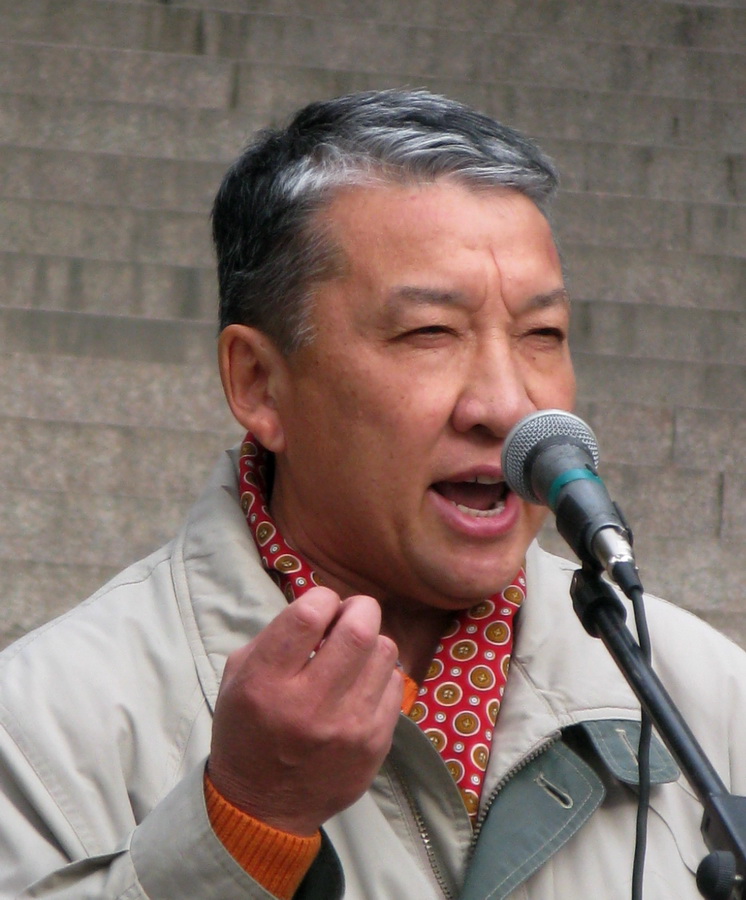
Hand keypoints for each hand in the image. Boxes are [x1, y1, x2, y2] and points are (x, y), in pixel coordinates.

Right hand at [207, 586, 402, 835]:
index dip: (321, 598)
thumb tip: (325, 607)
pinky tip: (359, 686)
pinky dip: (379, 675)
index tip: (320, 608)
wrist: (263, 808)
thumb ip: (277, 635)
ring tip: (352, 656)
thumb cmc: (248, 730)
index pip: (309, 615)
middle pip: (359, 630)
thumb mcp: (239, 677)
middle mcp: (309, 705)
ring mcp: (348, 727)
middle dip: (358, 609)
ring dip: (370, 642)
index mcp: (266, 683)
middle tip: (349, 616)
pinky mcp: (375, 744)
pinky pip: (394, 684)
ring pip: (384, 652)